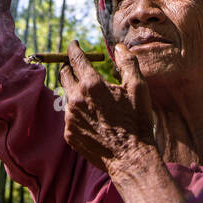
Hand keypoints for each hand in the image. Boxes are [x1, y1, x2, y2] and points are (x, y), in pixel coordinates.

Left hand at [57, 39, 156, 175]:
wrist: (131, 158)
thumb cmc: (137, 121)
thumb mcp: (138, 88)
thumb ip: (128, 62)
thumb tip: (118, 47)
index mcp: (91, 85)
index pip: (75, 58)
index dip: (73, 48)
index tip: (74, 44)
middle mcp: (75, 99)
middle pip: (64, 75)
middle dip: (69, 67)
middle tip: (77, 66)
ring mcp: (70, 118)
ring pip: (68, 97)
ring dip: (76, 92)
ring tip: (93, 98)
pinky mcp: (69, 134)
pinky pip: (70, 117)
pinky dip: (79, 113)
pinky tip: (94, 119)